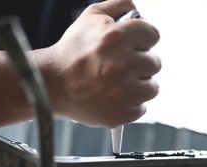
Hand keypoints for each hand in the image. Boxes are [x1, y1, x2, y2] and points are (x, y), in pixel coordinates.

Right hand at [48, 0, 160, 127]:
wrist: (51, 84)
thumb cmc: (71, 51)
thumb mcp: (90, 18)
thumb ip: (117, 6)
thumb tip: (136, 5)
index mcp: (115, 37)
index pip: (153, 35)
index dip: (144, 39)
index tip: (136, 45)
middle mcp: (120, 65)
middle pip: (155, 63)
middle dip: (142, 63)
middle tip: (124, 66)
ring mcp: (120, 93)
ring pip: (152, 88)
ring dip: (141, 85)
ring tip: (121, 83)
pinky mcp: (117, 114)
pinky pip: (141, 109)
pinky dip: (131, 104)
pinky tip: (115, 97)